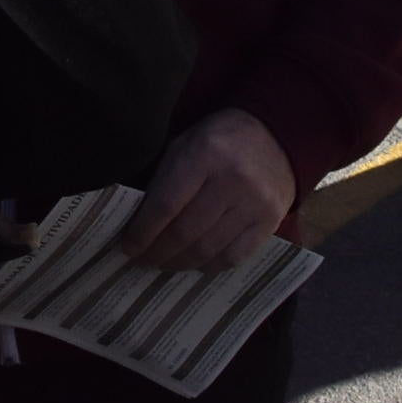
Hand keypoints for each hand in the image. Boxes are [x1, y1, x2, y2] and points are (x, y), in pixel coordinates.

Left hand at [119, 109, 296, 272]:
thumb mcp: (186, 144)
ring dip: (179, 263)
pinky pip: (233, 257)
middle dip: (157, 252)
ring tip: (163, 264)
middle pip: (185, 232)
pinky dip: (208, 266)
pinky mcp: (270, 222)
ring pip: (207, 250)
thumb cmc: (219, 140)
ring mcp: (255, 204)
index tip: (127, 246)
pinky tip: (193, 264)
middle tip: (141, 260)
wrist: (274, 136)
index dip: (142, 232)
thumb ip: (164, 179)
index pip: (166, 204)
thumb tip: (137, 222)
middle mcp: (232, 179)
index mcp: (204, 153)